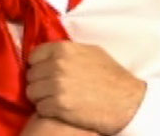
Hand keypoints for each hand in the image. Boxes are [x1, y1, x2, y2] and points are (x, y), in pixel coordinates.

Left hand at [26, 42, 146, 134]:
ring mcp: (56, 85)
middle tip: (50, 88)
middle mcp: (57, 65)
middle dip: (39, 82)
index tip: (44, 72)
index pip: (33, 56)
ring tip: (54, 99)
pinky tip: (60, 109)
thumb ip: (68, 50)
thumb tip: (51, 53)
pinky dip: (47, 110)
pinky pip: (40, 107)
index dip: (38, 65)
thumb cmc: (111, 76)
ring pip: (32, 92)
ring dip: (41, 97)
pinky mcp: (59, 105)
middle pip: (31, 75)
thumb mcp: (91, 52)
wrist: (127, 100)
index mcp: (63, 49)